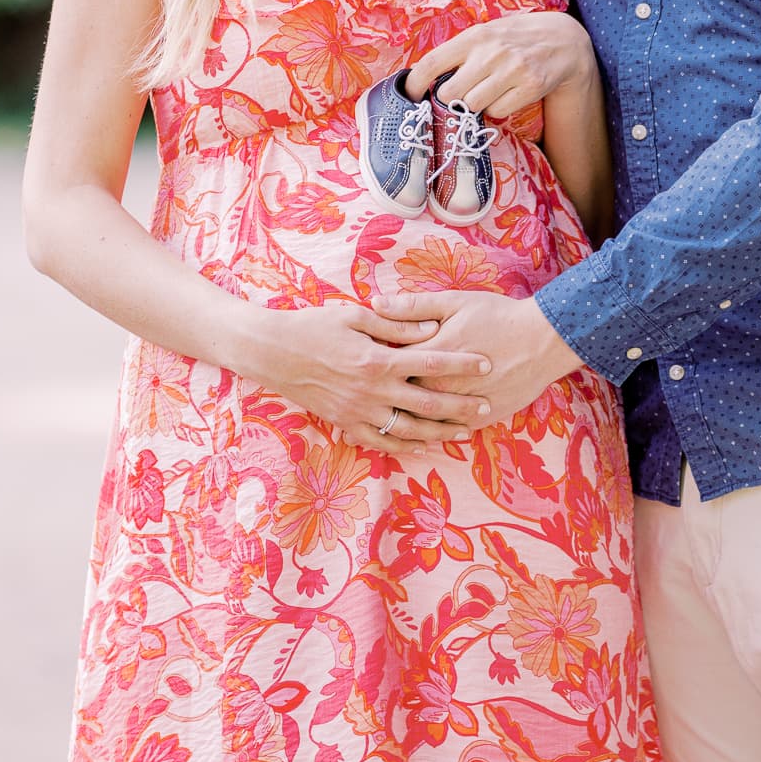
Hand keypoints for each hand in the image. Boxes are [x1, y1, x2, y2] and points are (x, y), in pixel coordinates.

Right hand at [231, 301, 493, 452]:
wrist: (274, 354)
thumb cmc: (315, 326)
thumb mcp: (356, 316)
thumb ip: (396, 325)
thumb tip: (432, 327)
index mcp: (378, 360)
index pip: (431, 362)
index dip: (462, 363)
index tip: (487, 362)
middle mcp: (372, 391)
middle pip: (427, 402)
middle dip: (460, 405)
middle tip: (486, 405)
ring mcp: (359, 412)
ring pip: (409, 429)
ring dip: (439, 432)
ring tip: (464, 431)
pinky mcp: (346, 424)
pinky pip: (381, 441)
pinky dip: (405, 445)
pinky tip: (424, 445)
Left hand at [371, 291, 583, 425]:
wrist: (542, 341)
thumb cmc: (497, 316)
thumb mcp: (455, 302)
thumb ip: (414, 306)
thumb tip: (376, 302)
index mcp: (429, 355)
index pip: (388, 364)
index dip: (374, 364)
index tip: (361, 361)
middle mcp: (441, 386)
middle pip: (399, 397)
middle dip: (381, 396)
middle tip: (365, 392)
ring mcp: (460, 407)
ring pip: (420, 421)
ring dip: (401, 420)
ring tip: (384, 415)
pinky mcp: (478, 420)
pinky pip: (446, 433)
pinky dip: (430, 434)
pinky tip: (417, 432)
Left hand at [404, 10, 596, 117]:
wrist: (563, 41)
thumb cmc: (514, 39)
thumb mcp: (486, 34)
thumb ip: (459, 52)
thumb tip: (422, 78)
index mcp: (475, 36)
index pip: (432, 62)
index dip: (414, 84)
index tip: (409, 97)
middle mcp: (492, 51)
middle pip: (450, 93)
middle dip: (451, 99)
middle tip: (462, 94)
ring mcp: (512, 69)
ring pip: (473, 105)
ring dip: (477, 105)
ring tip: (490, 90)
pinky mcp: (530, 86)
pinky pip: (498, 112)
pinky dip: (498, 108)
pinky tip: (509, 93)